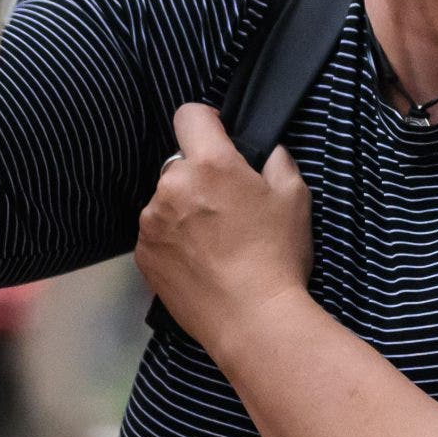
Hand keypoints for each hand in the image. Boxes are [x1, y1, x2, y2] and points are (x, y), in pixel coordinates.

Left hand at [135, 103, 312, 351]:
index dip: (206, 122)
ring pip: (166, 200)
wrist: (252, 321)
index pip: (189, 115)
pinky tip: (201, 262)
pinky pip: (156, 232)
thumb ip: (277, 161)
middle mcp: (171, 187)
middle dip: (200, 176)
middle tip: (228, 207)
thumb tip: (266, 152)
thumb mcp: (294, 198)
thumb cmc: (276, 257)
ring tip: (216, 243)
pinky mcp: (143, 254)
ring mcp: (151, 222)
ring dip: (184, 210)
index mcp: (210, 164)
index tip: (219, 139)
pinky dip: (173, 240)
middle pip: (180, 163)